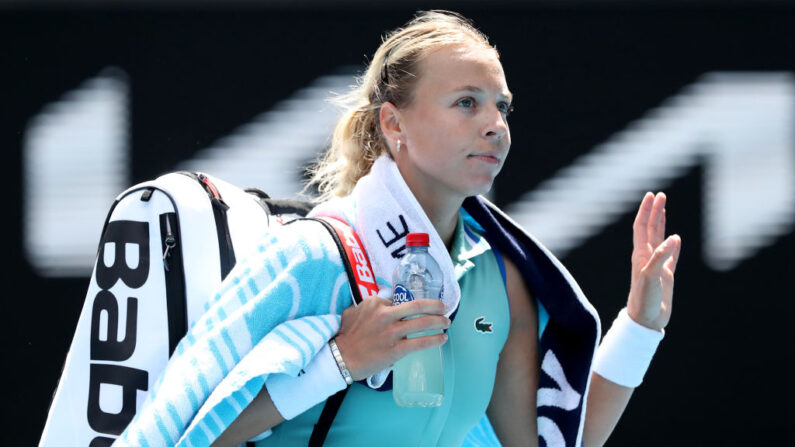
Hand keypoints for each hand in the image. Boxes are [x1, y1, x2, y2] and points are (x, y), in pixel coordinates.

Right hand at [333, 294, 449, 380]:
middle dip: (435, 306)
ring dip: (439, 322)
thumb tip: (383, 305)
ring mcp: (392, 333)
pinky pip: (420, 343)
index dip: (412, 306)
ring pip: (422, 323)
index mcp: (376, 303)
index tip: (420, 309)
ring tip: (447, 322)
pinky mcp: (396, 350)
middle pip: (418, 306)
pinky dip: (434, 340)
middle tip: (444, 308)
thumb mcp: (354, 311)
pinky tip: (443, 339)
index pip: (400, 301)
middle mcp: (386, 315)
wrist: (340, 357)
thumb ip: (370, 306)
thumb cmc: (346, 335)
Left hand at [626, 192, 681, 330]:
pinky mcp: (665, 275)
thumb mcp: (651, 276)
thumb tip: (673, 238)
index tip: (651, 195)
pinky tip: (675, 239)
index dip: (646, 211)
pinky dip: (673, 245)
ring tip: (663, 209)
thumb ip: (661, 257)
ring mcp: (656, 265)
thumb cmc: (644, 299)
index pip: (642, 227)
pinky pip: (670, 255)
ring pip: (659, 239)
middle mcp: (647, 257)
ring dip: (661, 223)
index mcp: (640, 255)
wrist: (645, 320)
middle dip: (654, 211)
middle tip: (660, 195)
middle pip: (650, 228)